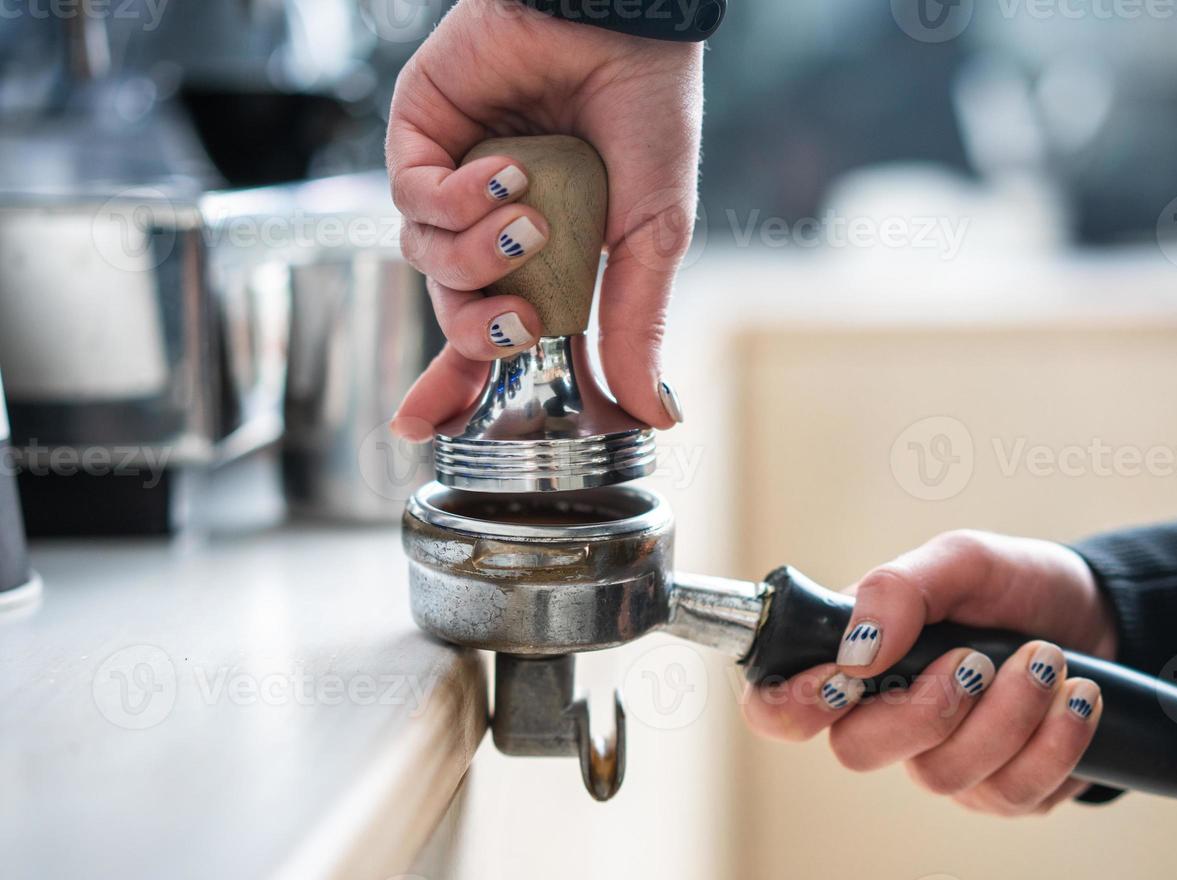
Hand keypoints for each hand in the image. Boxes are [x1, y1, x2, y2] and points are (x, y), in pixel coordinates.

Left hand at [385, 1, 701, 438]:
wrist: (622, 22)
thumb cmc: (648, 115)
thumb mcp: (653, 235)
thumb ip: (637, 324)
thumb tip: (657, 416)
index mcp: (544, 255)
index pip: (491, 333)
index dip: (458, 384)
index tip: (428, 431)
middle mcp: (490, 224)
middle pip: (452, 310)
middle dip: (478, 331)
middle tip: (519, 321)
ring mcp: (452, 180)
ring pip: (426, 260)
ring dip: (476, 255)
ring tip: (528, 218)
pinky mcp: (420, 134)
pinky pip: (409, 200)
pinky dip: (453, 202)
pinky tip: (501, 176)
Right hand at [743, 531, 1119, 815]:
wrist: (1101, 616)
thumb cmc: (1014, 586)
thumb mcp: (962, 560)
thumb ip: (898, 588)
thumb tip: (856, 648)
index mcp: (856, 661)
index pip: (778, 707)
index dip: (790, 706)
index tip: (843, 679)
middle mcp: (888, 721)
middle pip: (856, 752)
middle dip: (923, 706)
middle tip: (976, 659)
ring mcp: (944, 763)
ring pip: (941, 776)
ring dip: (1006, 713)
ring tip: (1048, 658)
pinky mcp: (1003, 794)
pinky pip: (1012, 794)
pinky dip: (1054, 739)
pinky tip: (1078, 696)